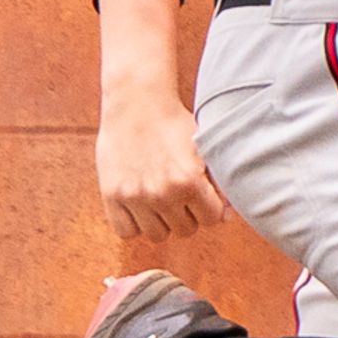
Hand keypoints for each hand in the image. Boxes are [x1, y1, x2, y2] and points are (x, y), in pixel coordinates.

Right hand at [97, 78, 227, 239]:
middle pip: (185, 230)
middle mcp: (162, 192)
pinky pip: (126, 232)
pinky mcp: (111, 195)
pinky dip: (135, 224)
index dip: (210, 208)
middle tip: (180, 195)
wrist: (136, 103)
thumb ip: (218, 182)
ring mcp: (134, 195)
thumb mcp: (205, 148)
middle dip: (187, 215)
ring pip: (158, 235)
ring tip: (160, 199)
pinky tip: (140, 205)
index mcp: (189, 181)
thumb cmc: (175, 124)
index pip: (211, 220)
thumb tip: (225, 216)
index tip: (203, 196)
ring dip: (162, 221)